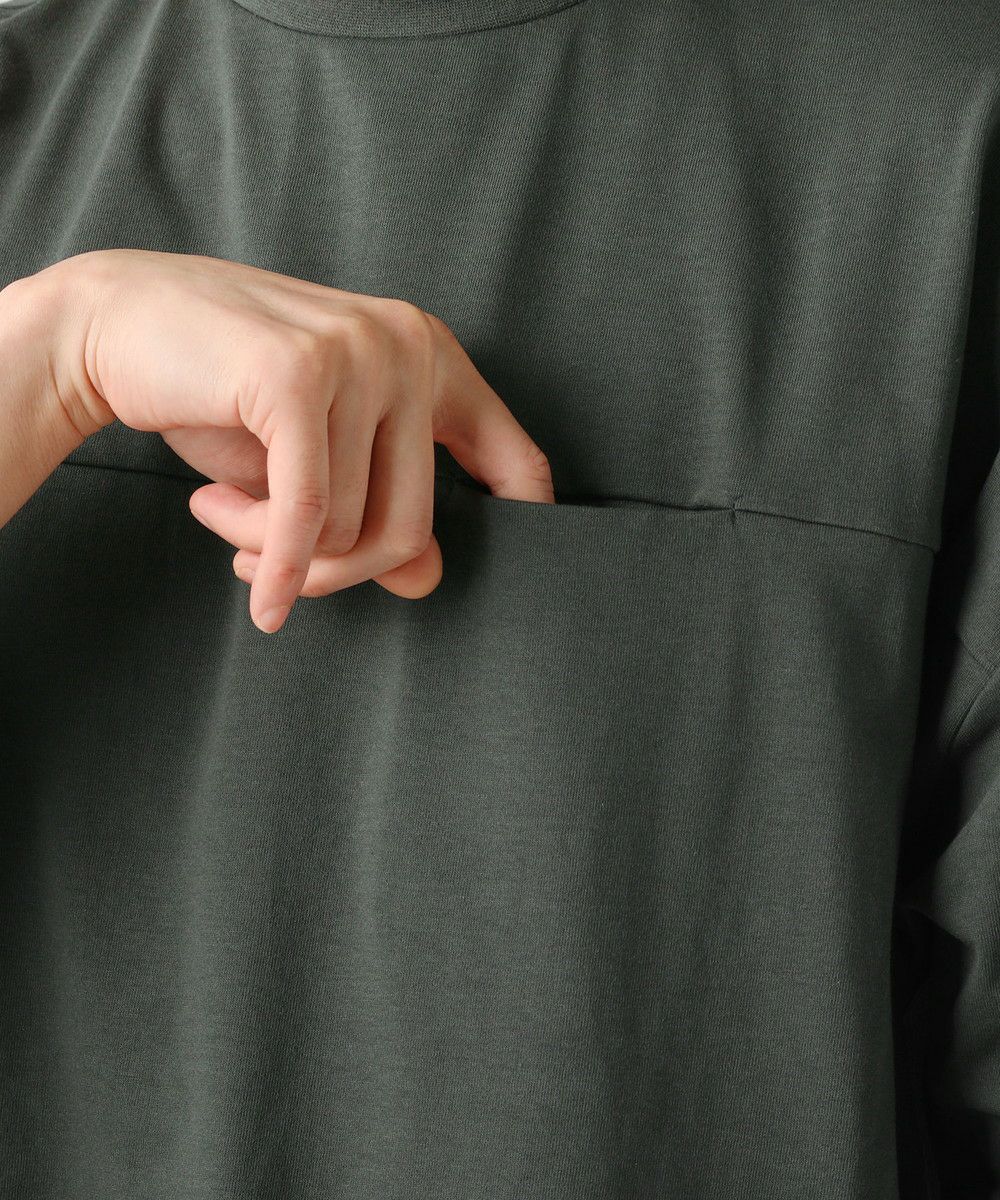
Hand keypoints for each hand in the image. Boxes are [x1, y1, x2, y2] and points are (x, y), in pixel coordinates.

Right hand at [43, 248, 554, 632]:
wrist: (114, 324)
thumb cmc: (222, 396)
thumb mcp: (316, 464)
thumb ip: (379, 513)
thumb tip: (427, 578)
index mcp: (431, 358)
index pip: (516, 459)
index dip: (529, 523)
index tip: (528, 580)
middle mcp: (409, 347)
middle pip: (412, 526)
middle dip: (335, 573)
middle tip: (267, 567)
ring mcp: (359, 353)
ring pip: (350, 527)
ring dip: (277, 552)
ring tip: (225, 521)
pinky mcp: (300, 375)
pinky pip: (307, 512)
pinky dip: (277, 567)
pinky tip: (258, 594)